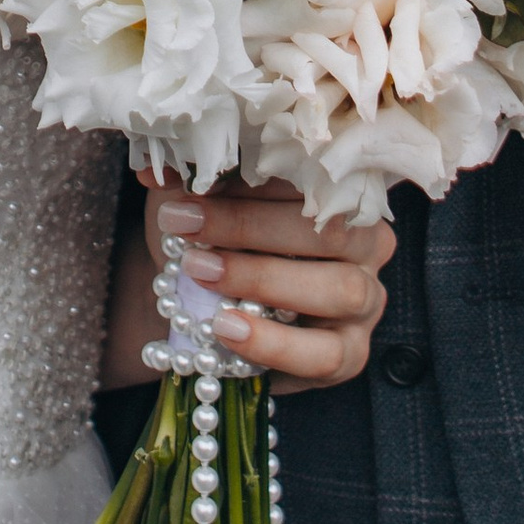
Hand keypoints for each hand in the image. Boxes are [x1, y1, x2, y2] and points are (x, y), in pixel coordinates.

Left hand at [99, 172, 393, 394]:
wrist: (209, 314)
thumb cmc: (216, 246)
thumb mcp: (200, 208)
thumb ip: (188, 184)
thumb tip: (156, 171)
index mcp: (339, 192)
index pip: (309, 176)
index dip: (248, 181)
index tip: (185, 191)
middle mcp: (366, 241)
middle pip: (328, 229)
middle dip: (250, 227)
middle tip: (185, 230)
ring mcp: (367, 298)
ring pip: (338, 288)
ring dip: (263, 280)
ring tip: (202, 276)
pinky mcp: (352, 351)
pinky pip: (326, 353)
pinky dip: (274, 343)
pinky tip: (228, 329)